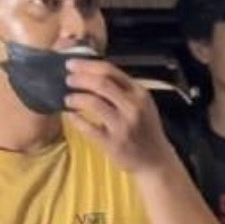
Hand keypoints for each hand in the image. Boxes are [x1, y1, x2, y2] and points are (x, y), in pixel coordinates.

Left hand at [63, 59, 172, 175]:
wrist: (156, 159)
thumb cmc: (145, 129)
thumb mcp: (142, 104)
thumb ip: (122, 90)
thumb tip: (91, 74)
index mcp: (140, 93)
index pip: (110, 71)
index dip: (87, 65)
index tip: (71, 64)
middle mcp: (133, 107)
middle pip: (101, 83)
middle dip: (80, 79)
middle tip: (68, 79)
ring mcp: (123, 125)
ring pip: (93, 103)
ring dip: (75, 98)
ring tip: (68, 99)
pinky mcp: (113, 143)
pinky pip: (87, 127)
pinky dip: (75, 119)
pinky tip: (70, 116)